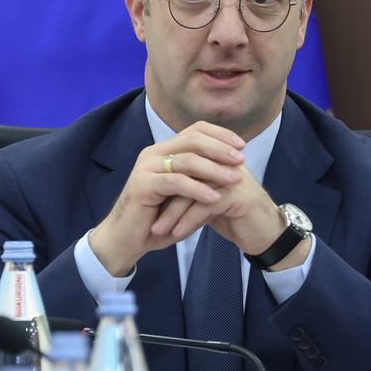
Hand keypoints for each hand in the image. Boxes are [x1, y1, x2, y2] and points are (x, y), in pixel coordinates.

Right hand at [89, 122, 246, 274]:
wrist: (127, 239)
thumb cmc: (159, 218)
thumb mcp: (186, 194)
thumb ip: (204, 178)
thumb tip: (235, 168)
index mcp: (164, 150)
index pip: (195, 130)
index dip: (220, 135)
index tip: (242, 145)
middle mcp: (154, 153)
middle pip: (192, 140)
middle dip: (220, 149)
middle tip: (241, 159)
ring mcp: (146, 168)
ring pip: (186, 160)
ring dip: (214, 169)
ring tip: (235, 179)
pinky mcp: (142, 185)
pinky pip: (176, 182)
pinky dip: (198, 189)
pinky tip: (214, 197)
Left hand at [153, 160, 288, 264]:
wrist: (264, 233)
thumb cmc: (235, 216)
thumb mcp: (209, 198)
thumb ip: (191, 187)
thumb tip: (161, 186)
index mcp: (218, 158)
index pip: (185, 160)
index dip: (165, 179)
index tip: (145, 199)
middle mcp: (226, 163)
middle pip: (186, 173)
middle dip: (163, 196)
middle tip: (146, 214)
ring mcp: (233, 177)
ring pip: (193, 191)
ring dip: (172, 213)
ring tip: (157, 229)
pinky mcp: (238, 195)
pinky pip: (205, 206)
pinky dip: (188, 221)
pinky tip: (176, 234)